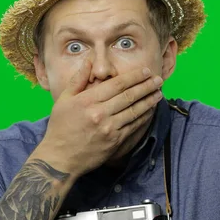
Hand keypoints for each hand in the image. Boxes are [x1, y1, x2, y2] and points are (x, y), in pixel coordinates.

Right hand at [31, 60, 162, 178]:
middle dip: (146, 86)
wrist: (60, 158)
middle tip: (158, 79)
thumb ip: (78, 80)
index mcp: (87, 101)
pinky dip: (144, 117)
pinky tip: (150, 110)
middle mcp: (99, 114)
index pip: (116, 84)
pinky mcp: (114, 141)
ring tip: (159, 93)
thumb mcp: (64, 100)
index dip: (134, 77)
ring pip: (134, 111)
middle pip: (129, 96)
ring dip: (149, 101)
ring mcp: (108, 128)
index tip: (145, 71)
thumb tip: (89, 61)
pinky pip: (133, 126)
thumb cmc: (60, 128)